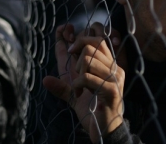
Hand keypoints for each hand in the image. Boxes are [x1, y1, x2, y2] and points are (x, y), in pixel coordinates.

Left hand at [43, 22, 124, 142]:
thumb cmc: (90, 108)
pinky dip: (77, 85)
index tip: (68, 43)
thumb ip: (64, 73)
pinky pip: (87, 77)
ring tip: (78, 86)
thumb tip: (50, 62)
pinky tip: (78, 93)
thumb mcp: (73, 87)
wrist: (102, 130)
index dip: (80, 36)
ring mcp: (115, 77)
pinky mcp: (111, 89)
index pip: (98, 37)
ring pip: (89, 58)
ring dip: (77, 73)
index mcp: (107, 64)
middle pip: (93, 43)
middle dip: (77, 52)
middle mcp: (114, 67)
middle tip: (74, 69)